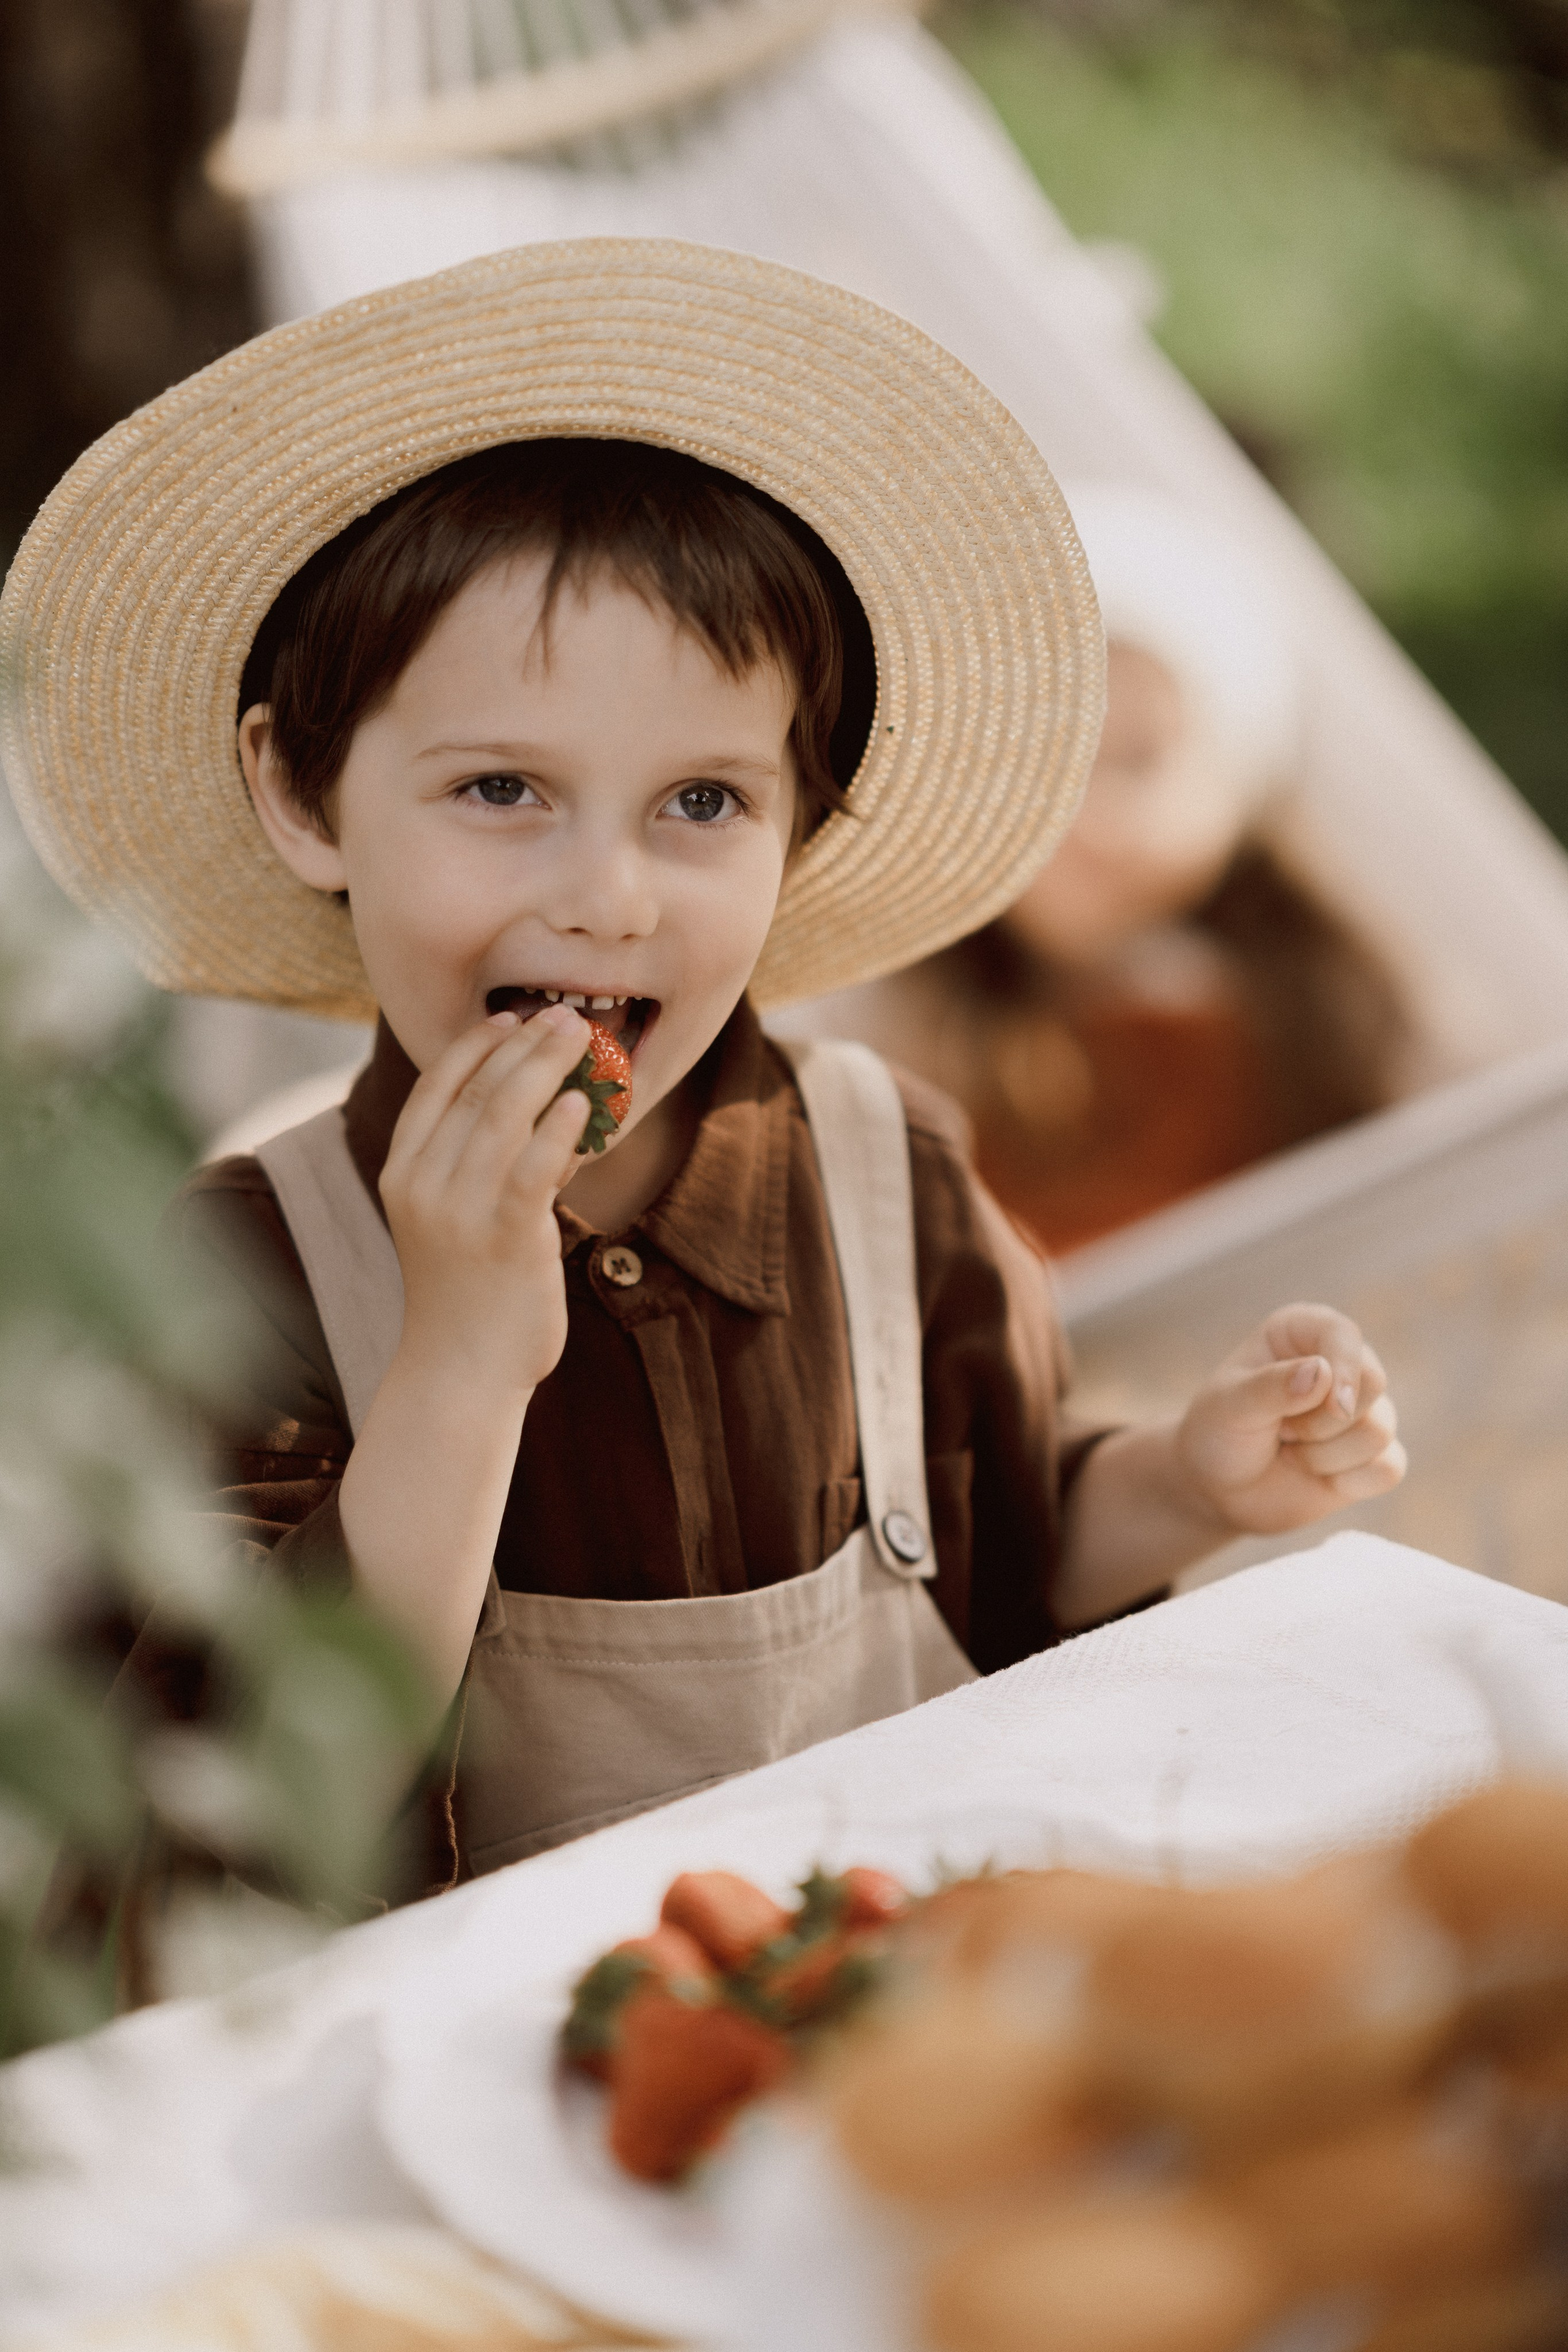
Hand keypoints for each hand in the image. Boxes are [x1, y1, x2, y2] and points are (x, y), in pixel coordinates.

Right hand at [378, 1005, 591, 1398]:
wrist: (459, 1372)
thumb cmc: (467, 1296)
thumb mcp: (458, 1222)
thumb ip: (486, 1169)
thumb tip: (552, 1115)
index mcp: (401, 1173)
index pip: (434, 1089)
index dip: (472, 1047)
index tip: (506, 1018)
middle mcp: (422, 1184)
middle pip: (475, 1092)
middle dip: (521, 1044)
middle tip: (560, 1014)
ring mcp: (460, 1208)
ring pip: (505, 1116)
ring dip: (546, 1068)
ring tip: (581, 1037)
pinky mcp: (505, 1234)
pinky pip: (534, 1165)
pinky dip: (559, 1128)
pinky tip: (582, 1103)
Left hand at [1175, 1302, 1405, 1538]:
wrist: (1220, 1488)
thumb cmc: (1219, 1433)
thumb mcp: (1230, 1406)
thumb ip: (1270, 1387)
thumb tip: (1322, 1373)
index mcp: (1302, 1331)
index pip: (1345, 1335)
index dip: (1345, 1368)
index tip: (1333, 1406)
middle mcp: (1339, 1362)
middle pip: (1373, 1382)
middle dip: (1323, 1422)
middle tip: (1282, 1431)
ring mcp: (1361, 1408)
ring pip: (1379, 1430)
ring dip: (1325, 1456)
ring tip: (1290, 1450)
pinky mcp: (1373, 1453)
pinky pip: (1389, 1467)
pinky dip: (1350, 1482)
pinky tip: (1318, 1478)